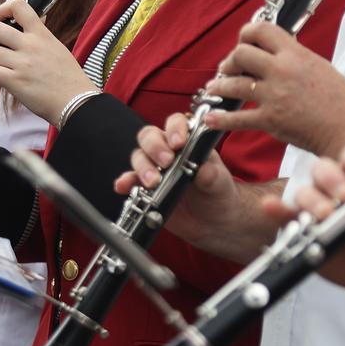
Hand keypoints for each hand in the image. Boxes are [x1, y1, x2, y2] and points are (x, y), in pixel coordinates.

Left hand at [0, 0, 94, 124]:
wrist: (76, 102)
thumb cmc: (70, 79)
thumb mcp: (58, 48)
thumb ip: (41, 36)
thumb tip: (33, 24)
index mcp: (42, 35)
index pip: (20, 7)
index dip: (3, 8)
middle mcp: (30, 46)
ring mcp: (21, 64)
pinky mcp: (14, 81)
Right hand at [114, 112, 239, 242]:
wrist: (212, 222)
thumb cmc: (218, 194)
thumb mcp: (220, 183)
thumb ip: (212, 175)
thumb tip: (202, 170)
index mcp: (189, 141)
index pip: (176, 123)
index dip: (174, 129)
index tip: (178, 143)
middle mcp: (168, 150)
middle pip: (150, 136)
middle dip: (155, 147)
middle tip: (166, 162)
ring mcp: (155, 168)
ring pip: (139, 156)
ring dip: (142, 167)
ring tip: (153, 183)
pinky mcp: (144, 187)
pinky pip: (130, 180)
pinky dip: (125, 182)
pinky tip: (124, 186)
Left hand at [202, 22, 344, 155]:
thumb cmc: (341, 101)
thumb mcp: (320, 66)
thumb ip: (295, 57)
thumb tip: (276, 52)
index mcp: (296, 54)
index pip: (261, 30)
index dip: (246, 32)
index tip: (243, 40)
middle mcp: (282, 71)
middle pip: (241, 53)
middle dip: (230, 60)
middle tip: (229, 68)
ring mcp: (274, 96)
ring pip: (233, 84)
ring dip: (219, 85)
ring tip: (215, 88)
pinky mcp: (270, 120)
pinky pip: (237, 118)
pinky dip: (221, 118)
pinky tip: (211, 117)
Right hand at [265, 141, 344, 289]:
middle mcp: (334, 184)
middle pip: (324, 169)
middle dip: (334, 180)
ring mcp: (314, 203)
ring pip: (305, 191)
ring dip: (312, 200)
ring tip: (324, 215)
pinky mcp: (297, 225)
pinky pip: (284, 214)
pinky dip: (276, 210)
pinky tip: (269, 206)